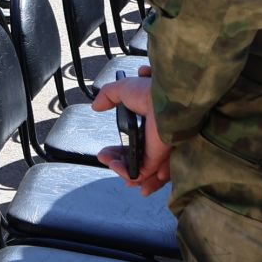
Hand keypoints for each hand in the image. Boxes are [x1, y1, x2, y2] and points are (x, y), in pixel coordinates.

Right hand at [91, 66, 169, 194]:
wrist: (165, 97)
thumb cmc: (151, 91)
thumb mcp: (124, 89)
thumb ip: (108, 96)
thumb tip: (96, 106)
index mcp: (150, 125)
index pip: (135, 144)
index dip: (120, 151)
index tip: (107, 151)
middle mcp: (156, 140)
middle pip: (135, 158)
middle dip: (118, 161)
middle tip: (104, 158)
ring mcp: (158, 150)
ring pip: (139, 168)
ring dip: (121, 169)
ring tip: (110, 164)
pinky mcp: (158, 158)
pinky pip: (142, 172)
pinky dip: (127, 172)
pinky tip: (115, 166)